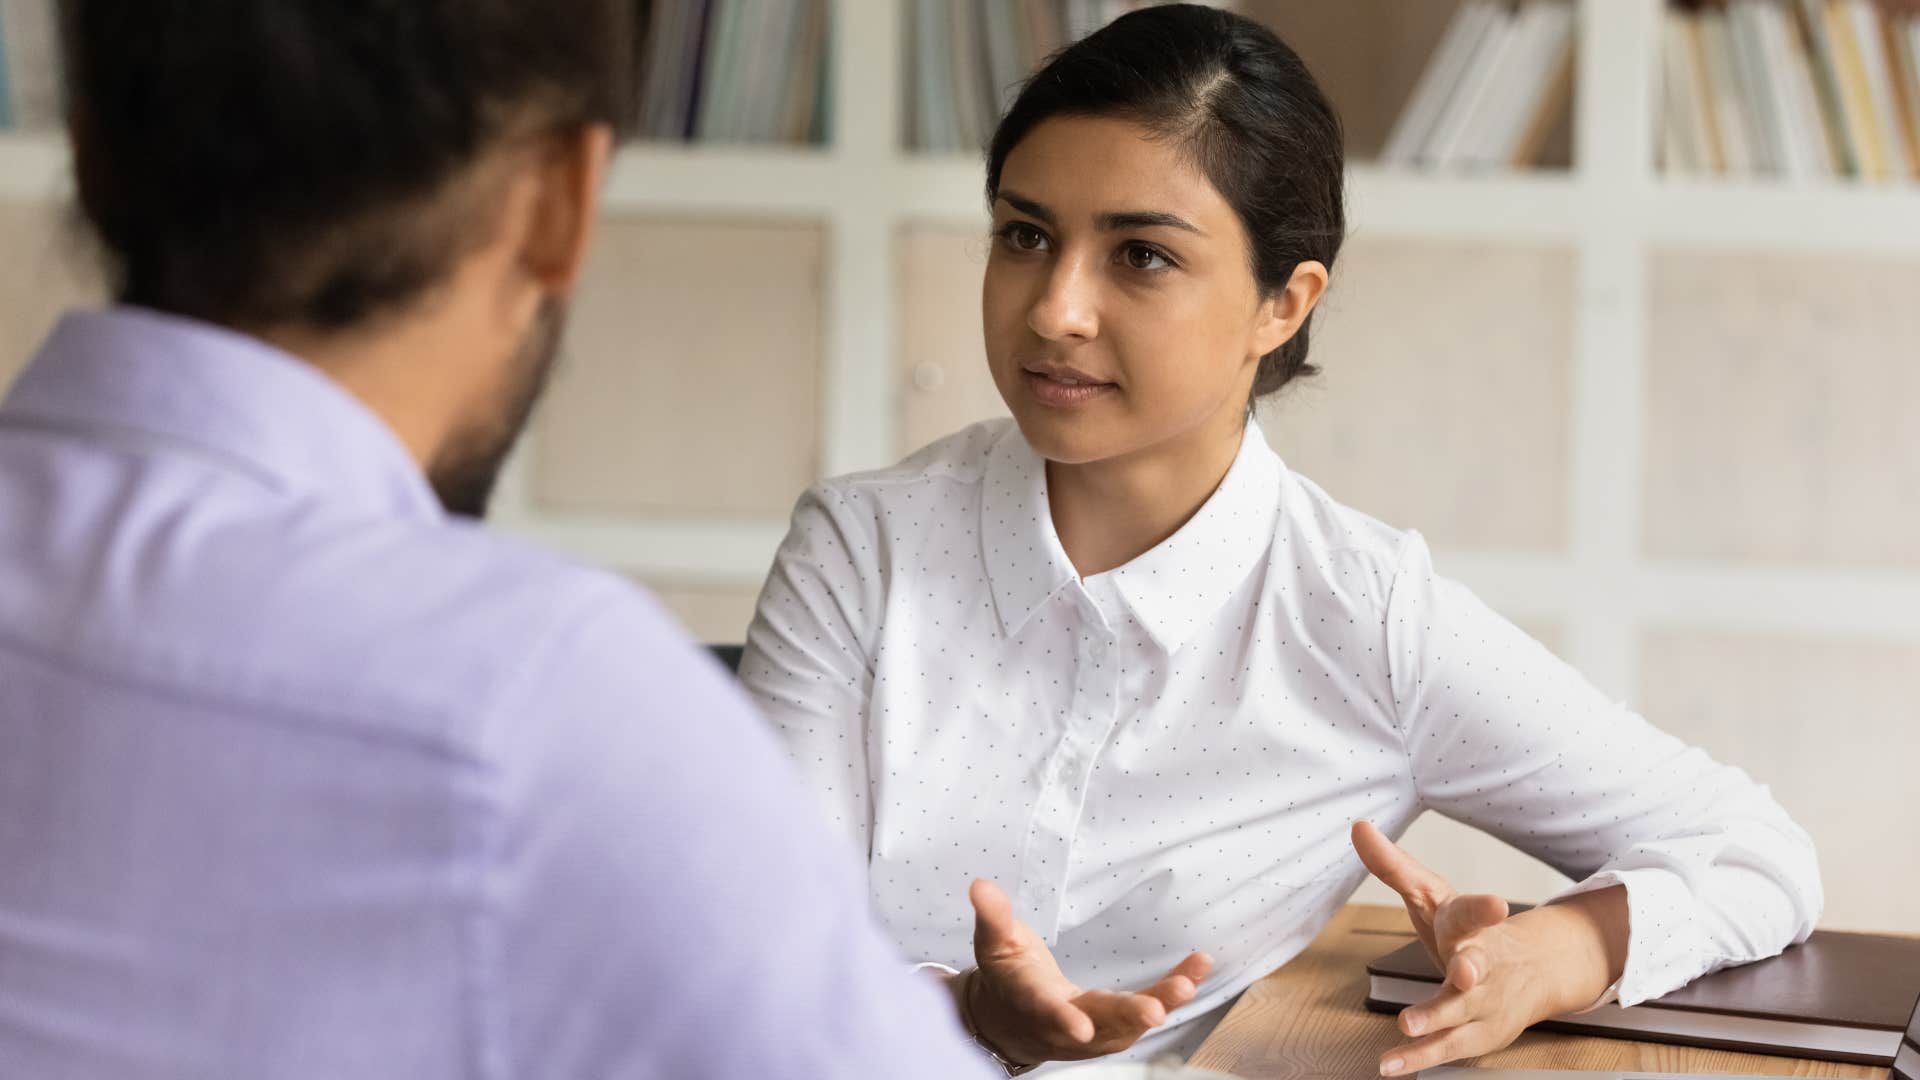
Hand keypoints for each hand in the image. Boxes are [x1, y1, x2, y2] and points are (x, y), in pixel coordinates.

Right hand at [956, 878, 1212, 1066]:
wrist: (1013, 1022)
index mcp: (1030, 1003)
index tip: (1078, 1027)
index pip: (1044, 1011)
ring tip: (1187, 983)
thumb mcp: (993, 944)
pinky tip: (1198, 967)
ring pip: (1130, 1023)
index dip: (1060, 1019)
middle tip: (1155, 1012)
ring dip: (1161, 1003)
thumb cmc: (1006, 977)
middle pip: (1098, 1023)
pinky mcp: (1117, 1027)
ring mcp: (1095, 1032)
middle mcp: (1065, 1025)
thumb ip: (992, 916)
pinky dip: (1174, 991)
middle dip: (1127, 1016)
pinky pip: (1149, 1010)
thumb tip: (980, 885)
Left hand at [1351, 821, 1626, 1076]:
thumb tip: (1358, 827)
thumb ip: (1392, 865)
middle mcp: (1481, 962)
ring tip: (1408, 1024)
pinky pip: (1446, 1046)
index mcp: (1468, 924)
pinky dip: (1418, 1057)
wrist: (1531, 969)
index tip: (1496, 903)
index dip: (1483, 908)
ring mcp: (1482, 1000)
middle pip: (1478, 965)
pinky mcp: (1477, 1032)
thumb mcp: (1431, 894)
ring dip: (1437, 1018)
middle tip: (1464, 971)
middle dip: (1472, 967)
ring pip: (1461, 1011)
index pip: (1475, 912)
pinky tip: (1390, 1064)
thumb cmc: (1467, 929)